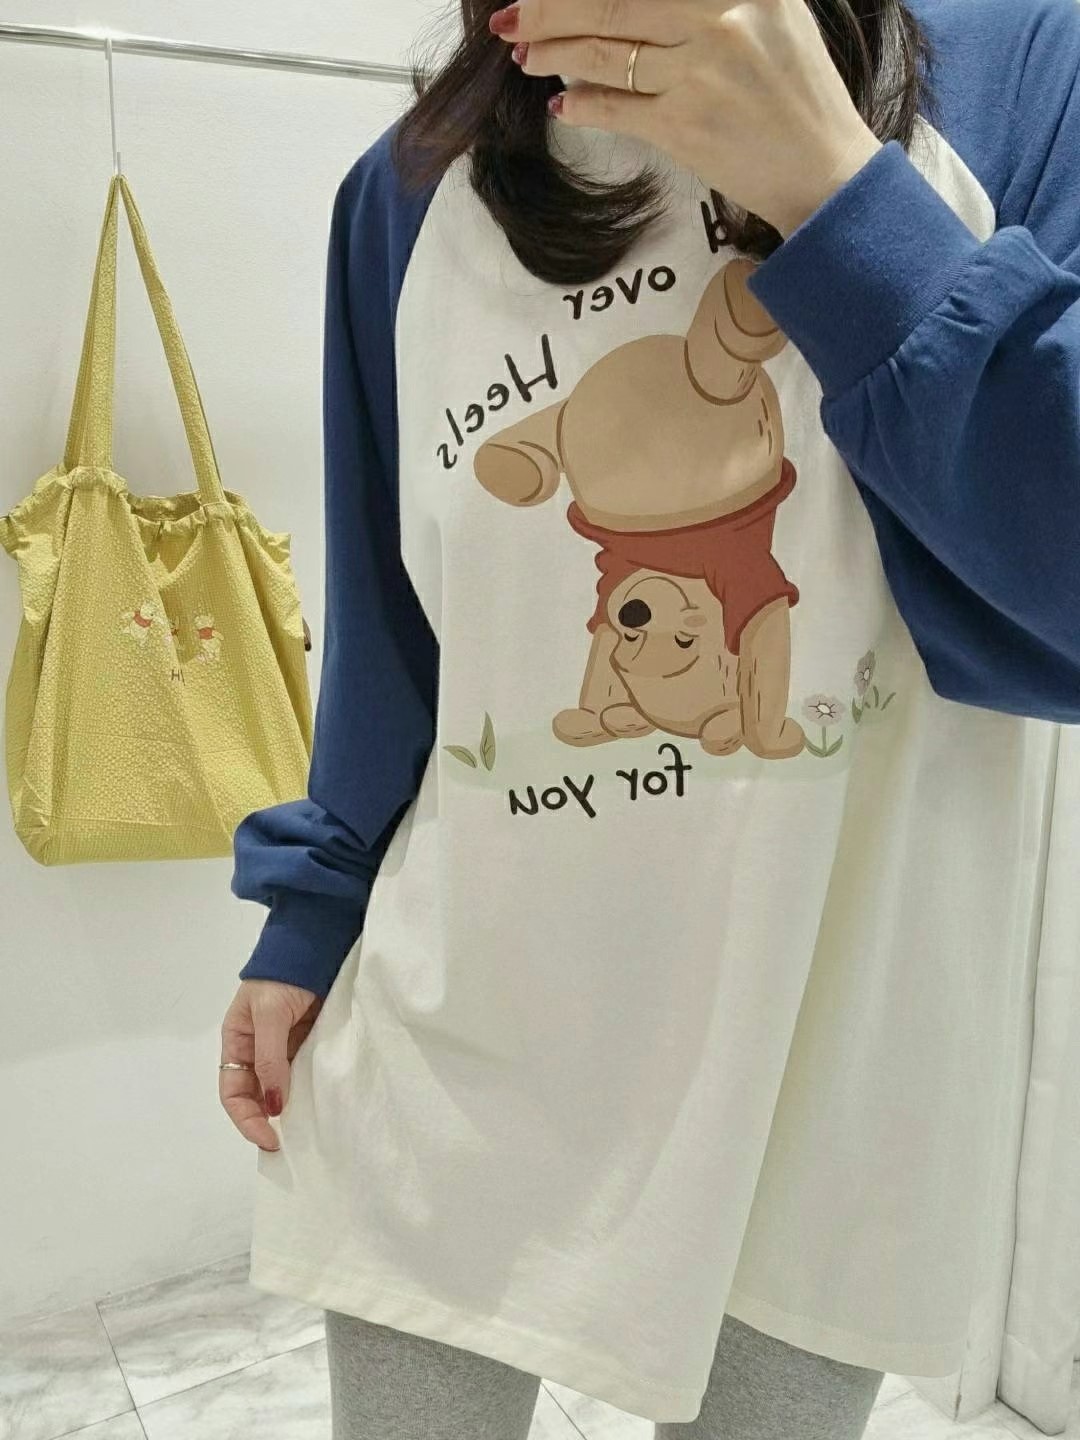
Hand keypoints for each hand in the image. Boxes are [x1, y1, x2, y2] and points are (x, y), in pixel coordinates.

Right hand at [219, 979, 322, 1150]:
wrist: (316, 946)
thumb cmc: (283, 976)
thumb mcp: (269, 1014)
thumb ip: (269, 1058)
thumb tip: (273, 1104)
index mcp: (237, 1041)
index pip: (233, 1091)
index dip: (247, 1118)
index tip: (270, 1138)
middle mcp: (258, 1050)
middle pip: (255, 1096)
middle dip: (266, 1121)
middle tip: (288, 1145)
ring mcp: (285, 1048)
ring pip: (280, 1089)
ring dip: (289, 1110)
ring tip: (305, 1134)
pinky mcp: (309, 1044)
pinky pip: (304, 1075)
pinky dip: (309, 1092)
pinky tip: (320, 1105)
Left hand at [490, 0, 882, 237]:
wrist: (822, 172)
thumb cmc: (797, 96)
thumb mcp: (774, 15)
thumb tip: (635, 5)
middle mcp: (722, 17)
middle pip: (613, 1)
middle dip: (551, 7)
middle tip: (513, 13)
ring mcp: (700, 72)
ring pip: (604, 52)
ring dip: (554, 52)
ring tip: (525, 54)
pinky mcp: (684, 125)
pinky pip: (615, 107)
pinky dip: (581, 104)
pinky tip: (561, 104)